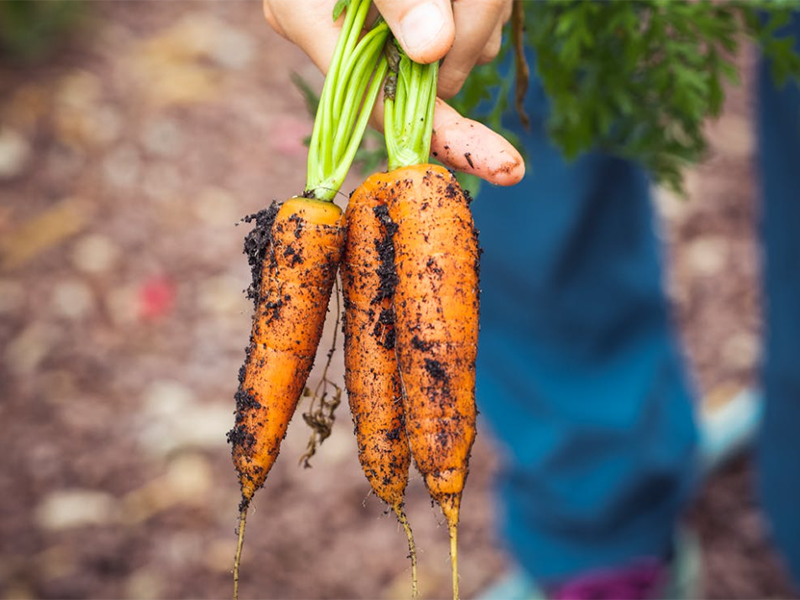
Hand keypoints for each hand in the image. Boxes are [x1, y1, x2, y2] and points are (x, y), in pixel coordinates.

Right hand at [263, 0, 524, 184]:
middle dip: (475, 33)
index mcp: (312, 23)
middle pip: (436, 76)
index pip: (384, 107)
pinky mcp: (420, 12)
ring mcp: (386, 26)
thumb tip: (432, 49)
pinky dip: (486, 1)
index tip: (502, 164)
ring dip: (485, 8)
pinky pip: (475, 24)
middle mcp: (346, 35)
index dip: (445, 136)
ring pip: (465, 48)